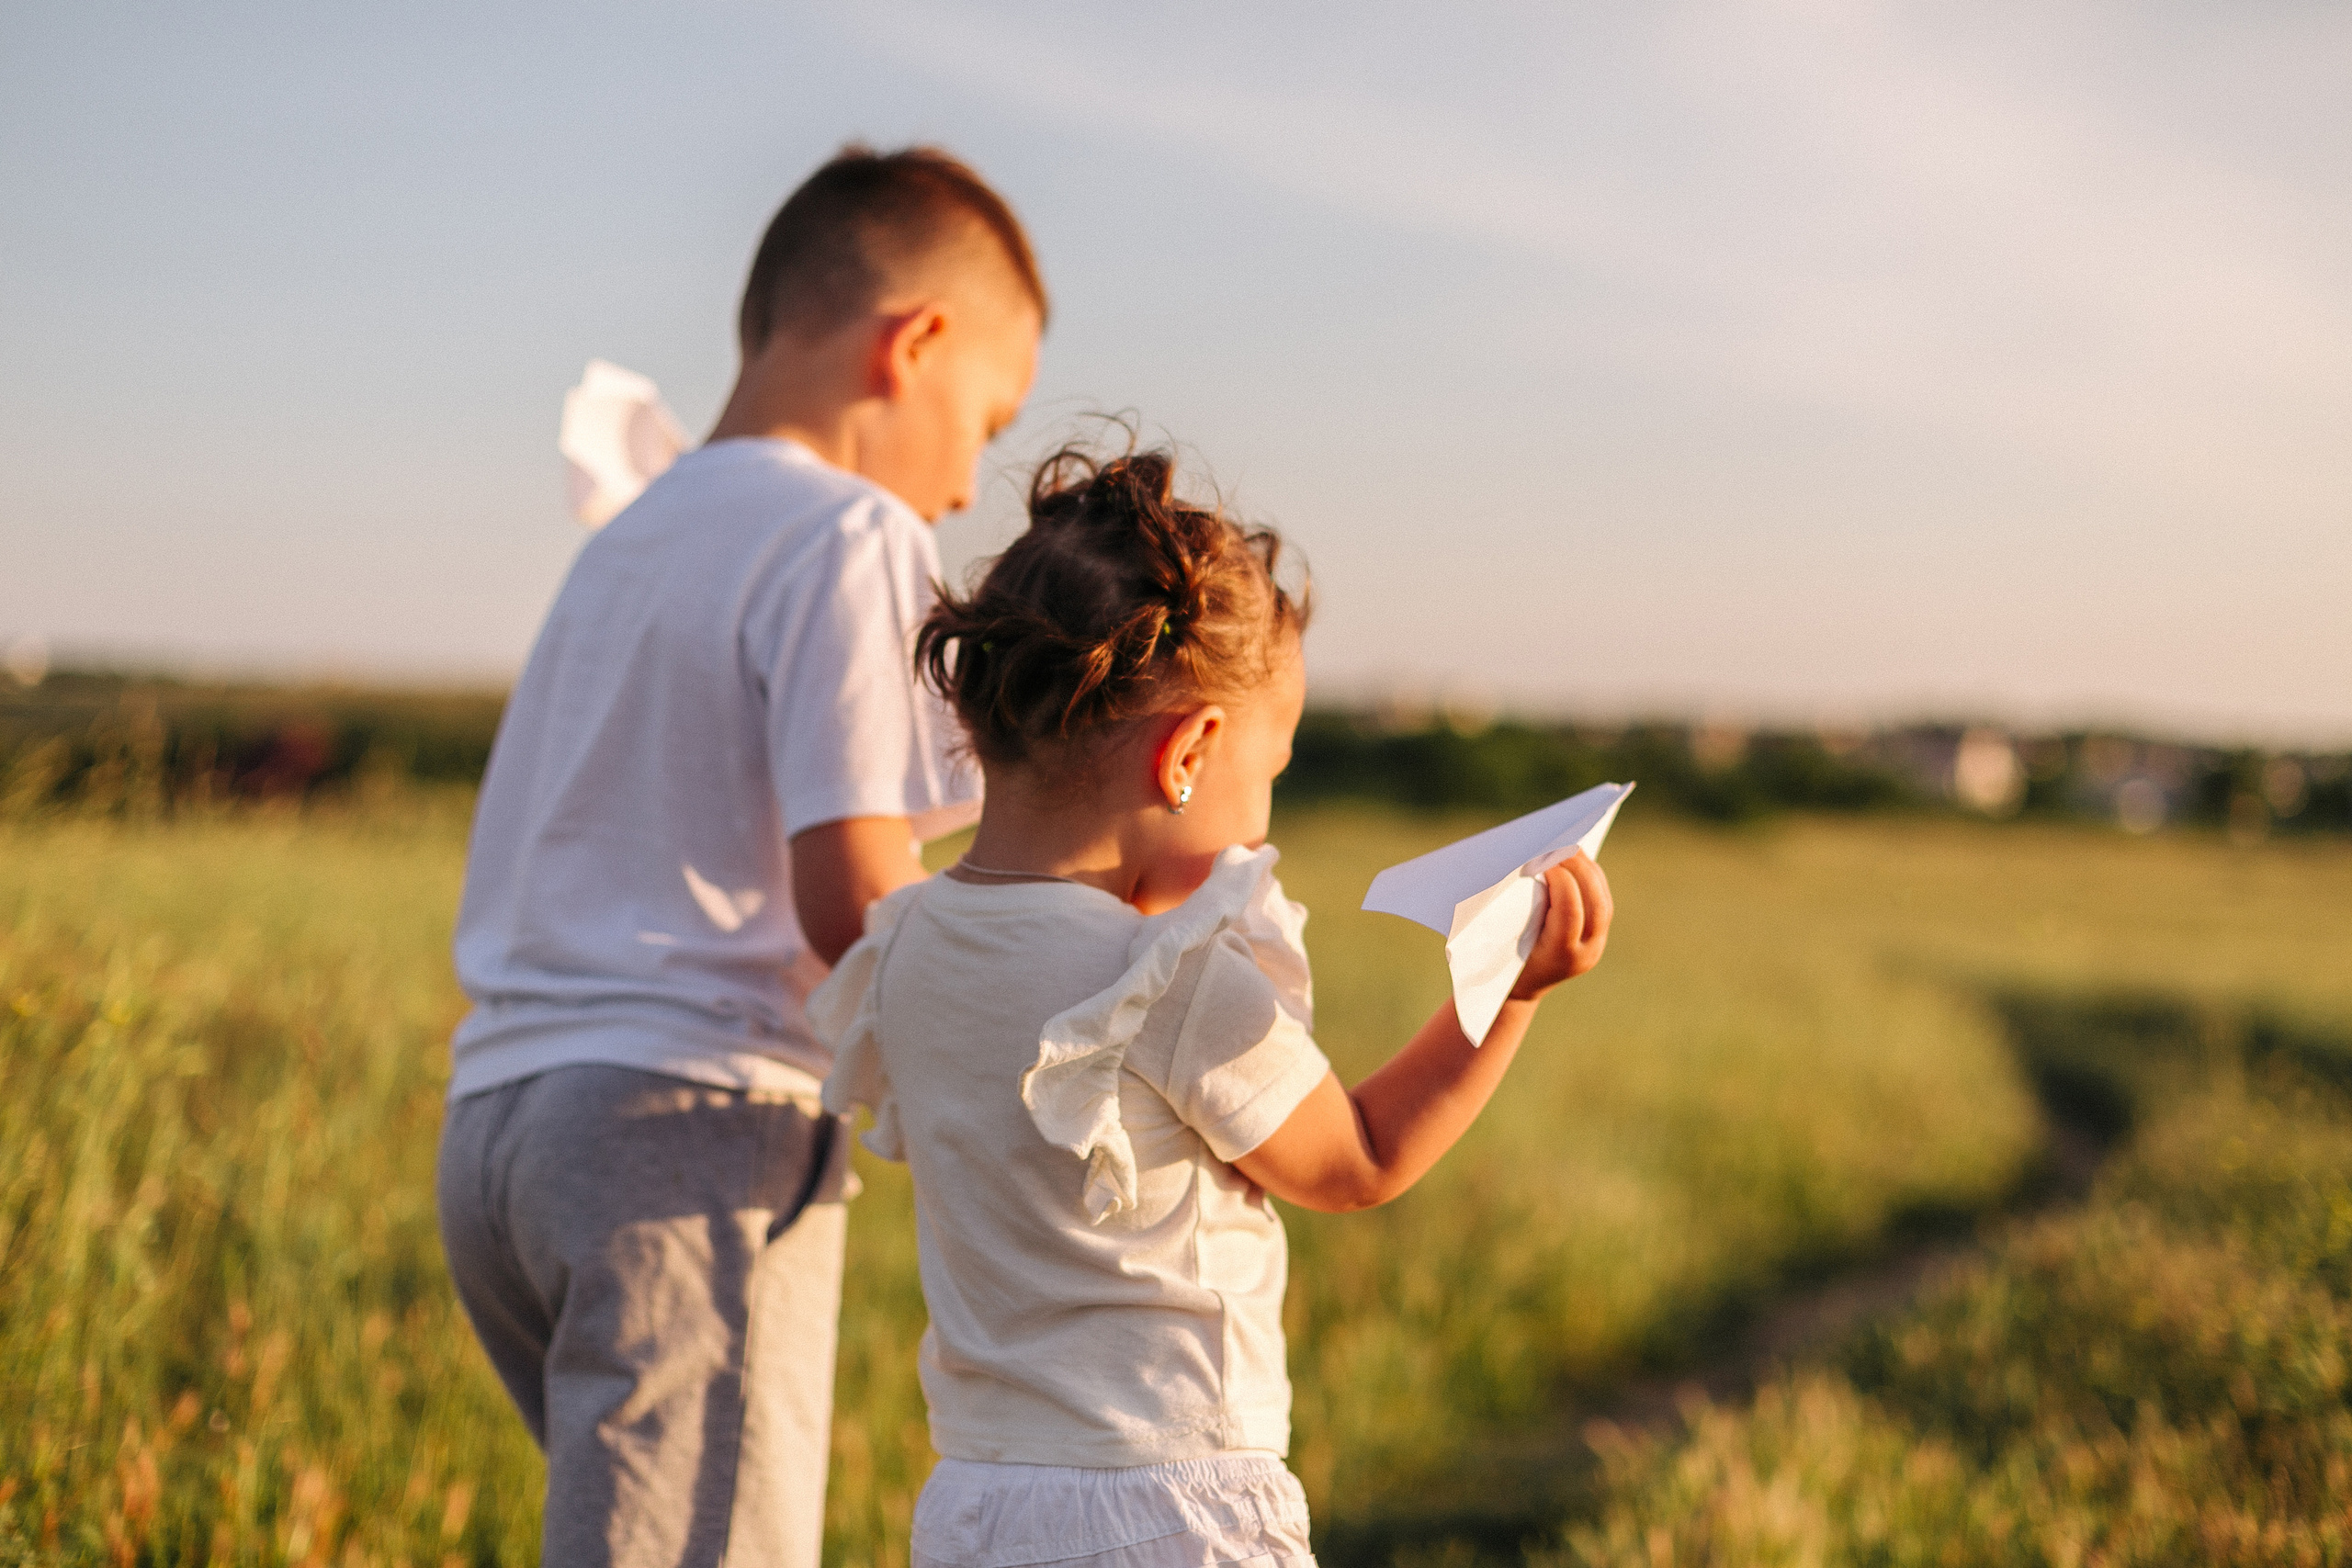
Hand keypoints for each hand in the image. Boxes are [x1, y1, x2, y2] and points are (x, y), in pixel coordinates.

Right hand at [1508, 852, 1611, 1000]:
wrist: (1514, 993)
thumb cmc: (1496, 962)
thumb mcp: (1500, 939)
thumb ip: (1515, 910)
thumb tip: (1527, 866)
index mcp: (1560, 956)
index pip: (1570, 911)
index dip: (1561, 880)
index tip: (1543, 858)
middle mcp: (1585, 952)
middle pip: (1596, 904)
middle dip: (1580, 869)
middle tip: (1562, 843)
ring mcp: (1595, 946)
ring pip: (1603, 901)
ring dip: (1588, 870)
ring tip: (1569, 846)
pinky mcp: (1597, 936)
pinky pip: (1602, 901)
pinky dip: (1590, 878)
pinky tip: (1575, 861)